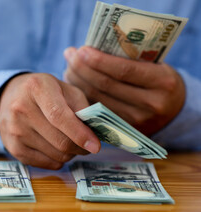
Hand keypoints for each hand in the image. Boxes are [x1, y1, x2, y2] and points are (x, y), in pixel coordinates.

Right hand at [0, 73, 99, 169]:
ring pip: (55, 155)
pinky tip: (54, 147)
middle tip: (88, 145)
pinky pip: (45, 164)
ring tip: (68, 141)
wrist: (9, 97)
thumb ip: (81, 107)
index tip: (95, 145)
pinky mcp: (13, 147)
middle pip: (59, 140)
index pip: (59, 116)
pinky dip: (57, 160)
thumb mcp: (64, 89)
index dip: (79, 133)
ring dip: (69, 154)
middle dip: (80, 147)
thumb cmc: (43, 93)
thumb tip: (94, 133)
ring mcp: (14, 130)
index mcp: (37, 88)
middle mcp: (21, 109)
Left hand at [64, 46, 185, 135]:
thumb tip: (89, 48)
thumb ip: (129, 58)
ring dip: (78, 81)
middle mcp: (151, 103)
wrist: (174, 111)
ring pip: (97, 99)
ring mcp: (137, 120)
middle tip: (70, 55)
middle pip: (106, 85)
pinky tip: (74, 84)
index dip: (99, 61)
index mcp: (162, 81)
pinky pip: (96, 111)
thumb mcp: (153, 65)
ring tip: (69, 67)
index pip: (124, 70)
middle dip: (83, 68)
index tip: (81, 50)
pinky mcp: (124, 130)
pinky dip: (82, 96)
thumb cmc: (157, 79)